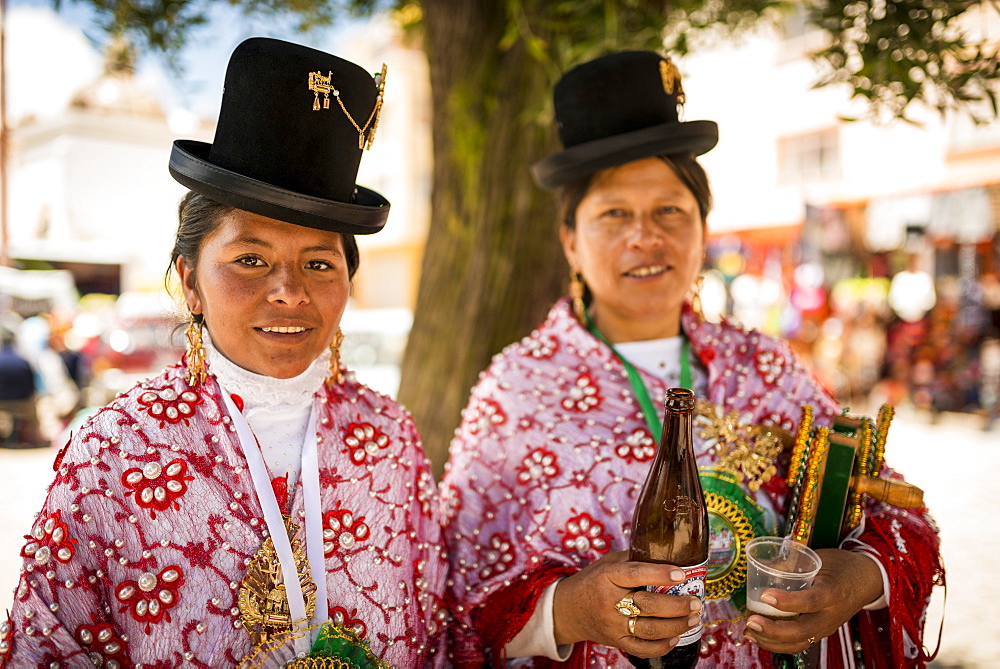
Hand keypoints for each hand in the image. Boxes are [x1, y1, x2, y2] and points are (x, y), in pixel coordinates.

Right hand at [553, 550, 702, 658]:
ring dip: (677, 625)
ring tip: (694, 618)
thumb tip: (667, 555)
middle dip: (677, 605)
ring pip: (650, 629)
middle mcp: (609, 601)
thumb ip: (633, 560)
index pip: (636, 574)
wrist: (567, 610)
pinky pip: (642, 648)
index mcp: (607, 576)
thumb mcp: (607, 563)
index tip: (681, 575)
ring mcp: (612, 624)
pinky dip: (662, 645)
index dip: (660, 574)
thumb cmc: (592, 582)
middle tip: (696, 602)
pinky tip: (676, 636)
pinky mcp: (615, 641)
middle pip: (648, 605)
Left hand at [744, 548, 883, 653]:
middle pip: (803, 631)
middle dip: (773, 630)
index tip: (765, 595)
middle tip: (750, 621)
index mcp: (833, 592)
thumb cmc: (842, 565)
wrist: (868, 580)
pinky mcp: (821, 632)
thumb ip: (794, 563)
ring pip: (799, 643)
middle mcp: (831, 615)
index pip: (810, 601)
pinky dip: (779, 644)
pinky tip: (760, 637)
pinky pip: (800, 643)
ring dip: (772, 642)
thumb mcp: (820, 558)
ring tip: (749, 632)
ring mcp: (827, 627)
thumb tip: (763, 566)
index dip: (787, 601)